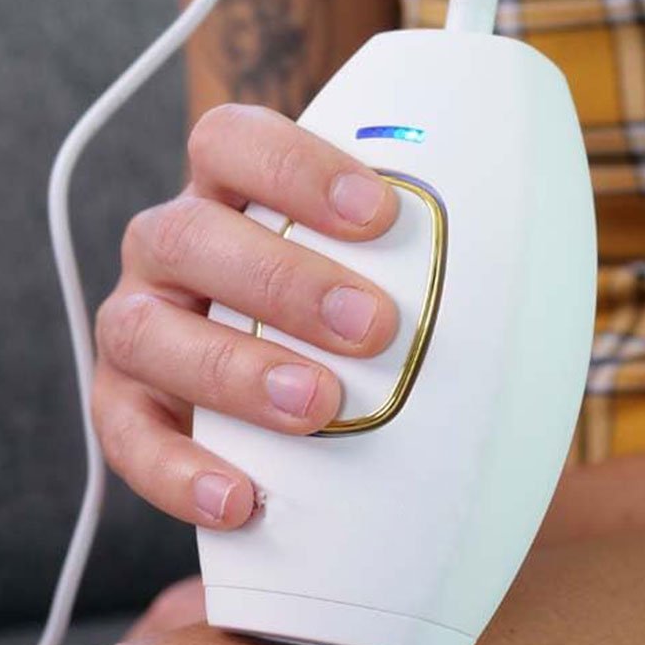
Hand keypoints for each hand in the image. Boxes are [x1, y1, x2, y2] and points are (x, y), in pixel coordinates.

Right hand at [92, 104, 398, 528]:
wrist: (296, 418)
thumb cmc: (350, 333)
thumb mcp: (387, 283)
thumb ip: (425, 263)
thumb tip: (523, 269)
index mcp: (228, 197)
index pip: (232, 144)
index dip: (294, 168)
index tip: (379, 215)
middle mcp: (169, 252)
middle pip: (188, 235)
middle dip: (281, 280)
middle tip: (371, 327)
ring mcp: (137, 326)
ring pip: (142, 330)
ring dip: (232, 369)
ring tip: (316, 409)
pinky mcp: (120, 408)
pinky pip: (124, 436)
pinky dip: (178, 470)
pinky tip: (241, 500)